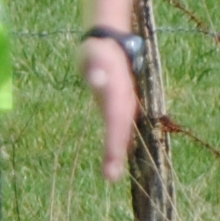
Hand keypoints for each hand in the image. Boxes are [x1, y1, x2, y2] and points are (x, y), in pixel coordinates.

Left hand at [81, 33, 141, 181]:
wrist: (110, 42)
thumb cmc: (96, 49)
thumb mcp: (92, 54)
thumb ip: (94, 67)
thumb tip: (96, 79)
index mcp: (119, 92)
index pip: (116, 121)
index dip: (114, 143)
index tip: (110, 163)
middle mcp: (126, 101)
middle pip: (122, 130)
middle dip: (117, 153)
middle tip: (110, 178)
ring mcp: (126, 104)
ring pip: (123, 131)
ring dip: (118, 152)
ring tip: (110, 175)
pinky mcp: (121, 107)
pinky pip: (120, 128)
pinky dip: (117, 143)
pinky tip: (112, 160)